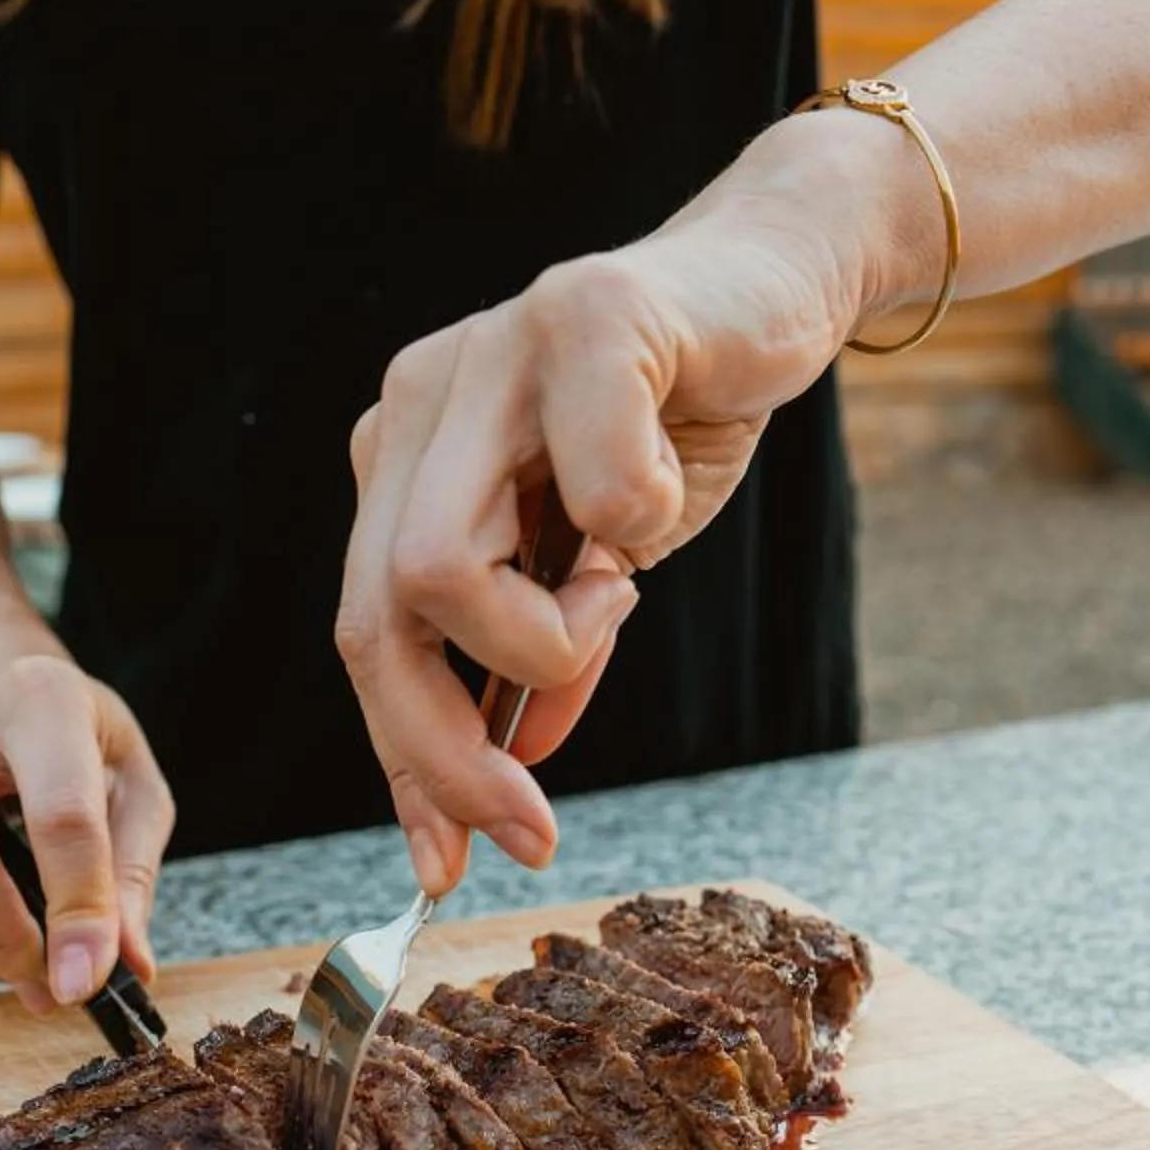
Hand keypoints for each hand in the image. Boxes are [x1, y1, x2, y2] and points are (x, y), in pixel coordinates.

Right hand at [0, 654, 175, 1009]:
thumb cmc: (71, 732)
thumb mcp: (131, 780)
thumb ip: (131, 871)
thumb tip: (127, 962)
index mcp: (41, 701)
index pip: (59, 818)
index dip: (77, 909)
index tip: (91, 979)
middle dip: (2, 934)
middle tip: (53, 985)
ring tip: (41, 973)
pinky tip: (6, 940)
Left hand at [336, 145, 886, 894]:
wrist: (779, 281)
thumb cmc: (681, 421)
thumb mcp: (601, 564)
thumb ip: (547, 652)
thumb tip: (512, 765)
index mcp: (406, 462)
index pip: (370, 636)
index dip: (405, 764)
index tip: (446, 869)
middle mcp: (419, 404)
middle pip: (377, 620)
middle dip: (445, 754)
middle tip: (531, 825)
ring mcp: (484, 353)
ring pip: (439, 572)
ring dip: (550, 636)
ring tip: (620, 587)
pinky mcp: (580, 318)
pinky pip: (597, 492)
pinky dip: (644, 526)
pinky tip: (668, 489)